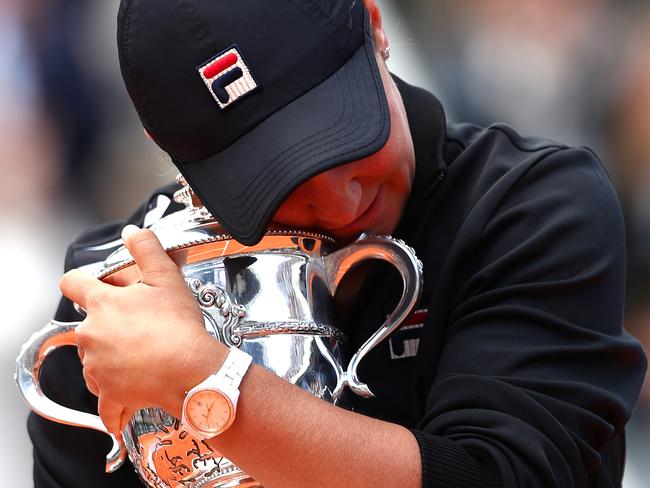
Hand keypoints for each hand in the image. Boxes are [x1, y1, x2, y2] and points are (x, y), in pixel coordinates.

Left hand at [60, 225, 223, 434]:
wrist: (192, 371)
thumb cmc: (180, 327)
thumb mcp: (167, 279)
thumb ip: (146, 250)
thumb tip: (133, 232)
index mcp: (103, 304)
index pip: (73, 283)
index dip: (80, 280)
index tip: (88, 284)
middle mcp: (92, 335)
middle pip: (89, 325)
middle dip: (111, 325)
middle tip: (141, 326)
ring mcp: (97, 367)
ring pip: (96, 360)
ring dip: (113, 359)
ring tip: (145, 356)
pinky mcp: (109, 395)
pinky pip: (106, 402)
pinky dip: (116, 402)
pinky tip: (130, 399)